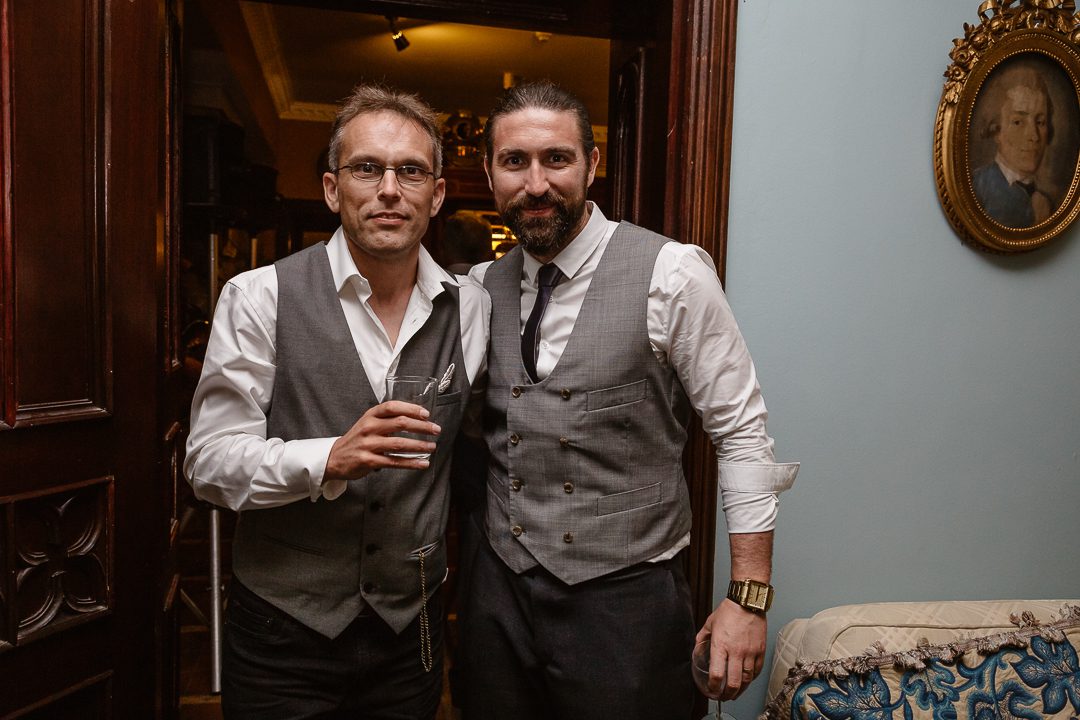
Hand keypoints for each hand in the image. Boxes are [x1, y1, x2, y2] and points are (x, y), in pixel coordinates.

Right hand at [324, 400, 440, 480]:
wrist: (335, 457)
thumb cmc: (358, 438)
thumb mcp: (368, 422)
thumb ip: (388, 419)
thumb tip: (417, 418)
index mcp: (370, 415)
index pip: (393, 406)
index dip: (411, 409)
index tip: (426, 414)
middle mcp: (369, 427)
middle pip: (400, 423)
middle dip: (422, 427)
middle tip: (436, 430)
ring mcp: (368, 444)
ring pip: (399, 444)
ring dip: (419, 446)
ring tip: (432, 447)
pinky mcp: (369, 461)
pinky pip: (394, 462)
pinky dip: (411, 463)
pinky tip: (422, 463)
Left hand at [695, 599, 766, 700]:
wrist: (747, 602)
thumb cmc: (729, 611)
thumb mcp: (709, 624)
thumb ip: (702, 637)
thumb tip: (697, 646)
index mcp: (720, 646)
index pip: (716, 674)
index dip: (713, 687)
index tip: (711, 691)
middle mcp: (736, 652)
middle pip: (732, 683)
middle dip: (726, 694)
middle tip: (723, 697)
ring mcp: (750, 652)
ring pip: (746, 680)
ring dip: (739, 690)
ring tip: (734, 693)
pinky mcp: (760, 651)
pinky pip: (756, 671)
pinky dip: (751, 679)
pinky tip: (746, 681)